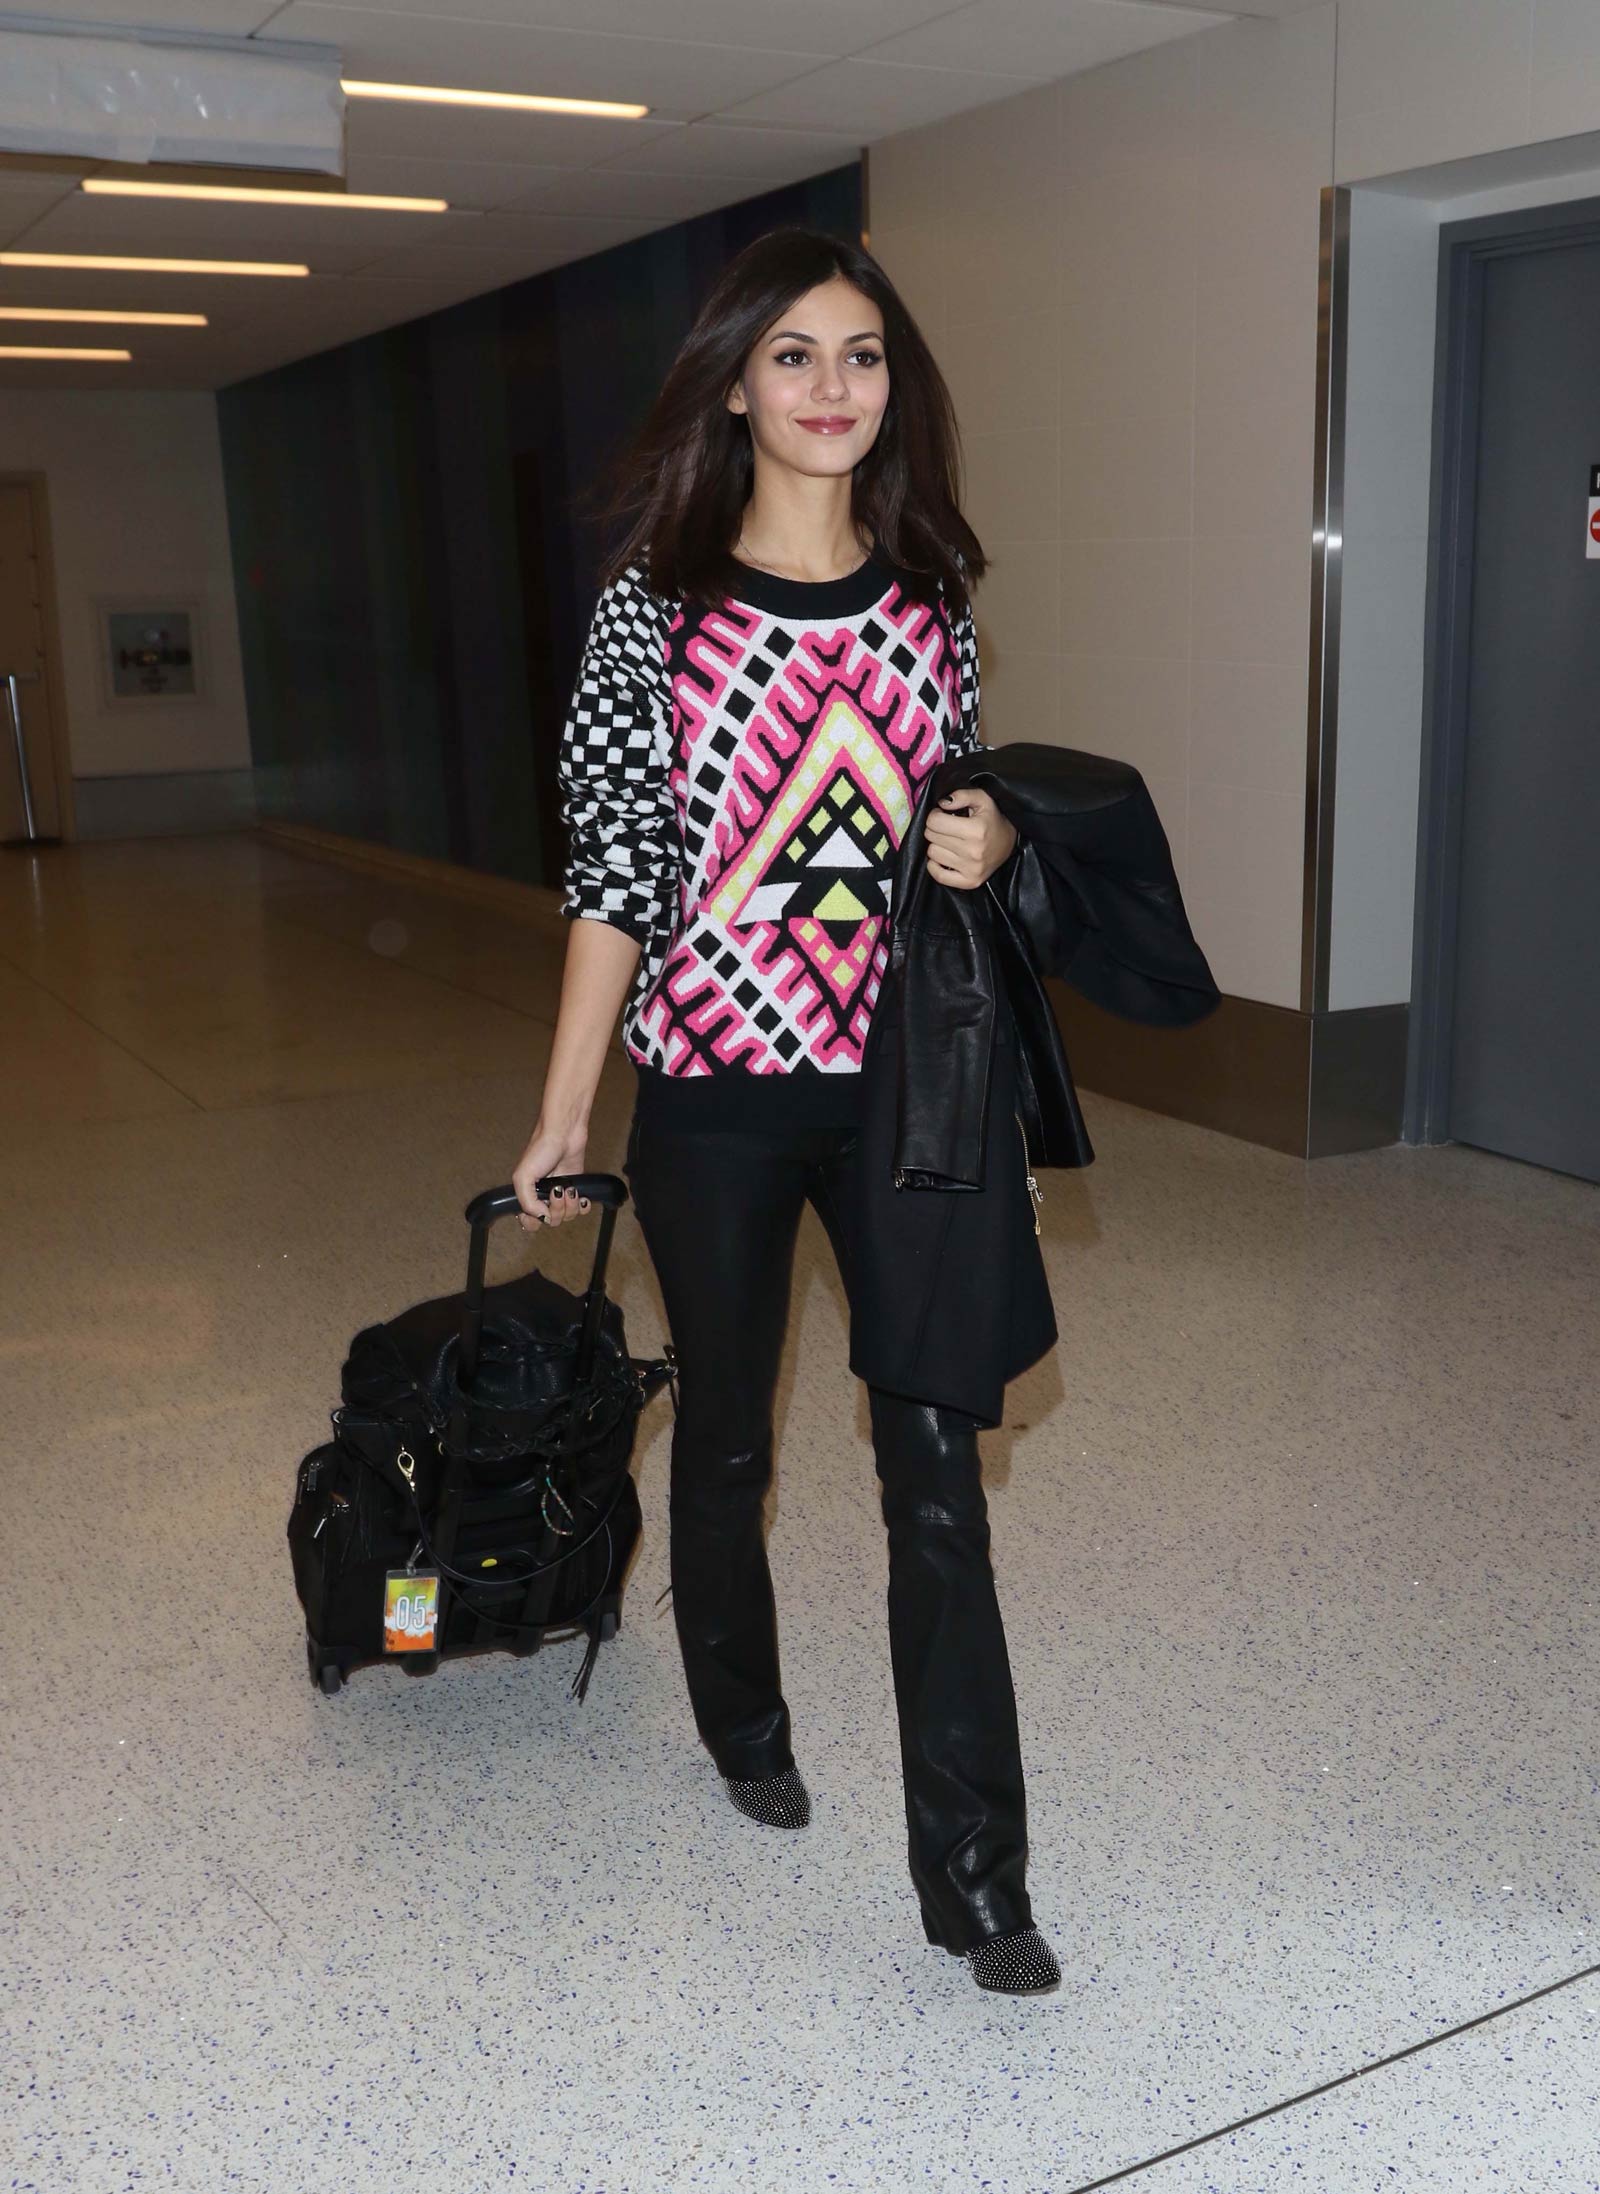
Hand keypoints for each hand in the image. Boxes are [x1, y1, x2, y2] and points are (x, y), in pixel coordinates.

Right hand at [512, 1118, 590, 1232]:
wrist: (565, 1134)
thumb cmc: (541, 1148)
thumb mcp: (523, 1176)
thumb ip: (526, 1202)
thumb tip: (542, 1217)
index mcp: (526, 1195)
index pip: (528, 1222)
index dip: (536, 1220)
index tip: (541, 1208)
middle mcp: (543, 1197)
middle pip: (551, 1221)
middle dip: (557, 1211)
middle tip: (557, 1192)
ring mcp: (560, 1194)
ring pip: (567, 1217)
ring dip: (571, 1206)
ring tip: (570, 1188)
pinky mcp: (576, 1189)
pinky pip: (581, 1210)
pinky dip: (583, 1206)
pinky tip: (581, 1196)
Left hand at [923, 785, 1016, 889]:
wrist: (1011, 843)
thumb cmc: (993, 819)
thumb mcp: (983, 799)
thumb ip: (962, 795)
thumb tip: (942, 803)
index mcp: (976, 830)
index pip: (934, 822)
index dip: (935, 815)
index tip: (943, 815)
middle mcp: (973, 851)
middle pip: (932, 837)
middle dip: (936, 829)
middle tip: (948, 828)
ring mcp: (971, 869)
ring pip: (932, 854)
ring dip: (937, 846)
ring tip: (950, 842)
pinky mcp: (969, 882)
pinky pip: (937, 875)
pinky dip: (935, 865)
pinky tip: (945, 857)